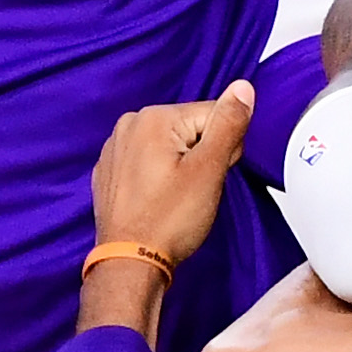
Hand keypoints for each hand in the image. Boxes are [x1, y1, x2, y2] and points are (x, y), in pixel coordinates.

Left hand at [93, 81, 255, 268]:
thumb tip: (243, 88)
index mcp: (154, 118)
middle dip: (201, 155)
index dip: (224, 147)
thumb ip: (228, 124)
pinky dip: (157, 177)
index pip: (213, 116)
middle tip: (196, 190)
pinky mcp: (109, 170)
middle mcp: (129, 124)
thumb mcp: (209, 170)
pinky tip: (158, 200)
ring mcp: (114, 147)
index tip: (214, 175)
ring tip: (176, 197)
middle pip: (189, 128)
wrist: (129, 262)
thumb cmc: (167, 221)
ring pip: (168, 145)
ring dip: (179, 166)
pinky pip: (145, 161)